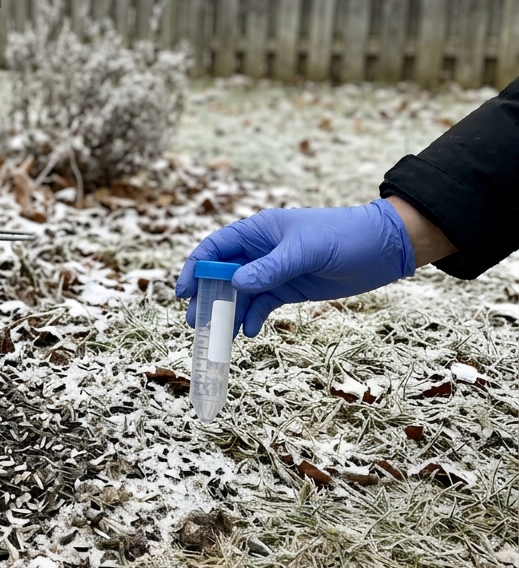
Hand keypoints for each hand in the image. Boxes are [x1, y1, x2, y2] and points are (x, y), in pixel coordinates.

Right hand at [175, 199, 415, 336]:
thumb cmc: (345, 236)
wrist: (384, 248)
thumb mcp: (306, 250)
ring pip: (240, 293)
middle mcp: (260, 250)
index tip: (183, 291)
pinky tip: (249, 331)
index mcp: (258, 231)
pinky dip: (253, 317)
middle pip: (222, 274)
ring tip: (217, 336)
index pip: (215, 248)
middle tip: (195, 322)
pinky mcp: (289, 288)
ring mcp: (274, 270)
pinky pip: (261, 304)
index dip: (195, 268)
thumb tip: (236, 284)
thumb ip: (271, 268)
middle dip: (207, 297)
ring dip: (227, 312)